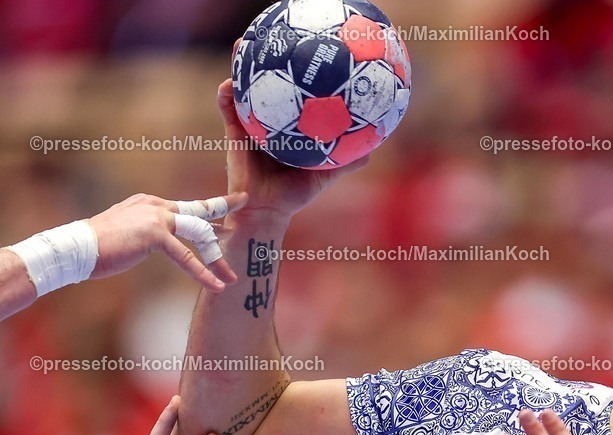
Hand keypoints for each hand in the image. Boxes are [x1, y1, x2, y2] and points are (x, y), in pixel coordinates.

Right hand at [89, 192, 245, 291]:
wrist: (73, 248)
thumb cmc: (98, 247)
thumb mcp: (129, 234)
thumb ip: (150, 233)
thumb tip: (166, 242)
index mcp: (150, 204)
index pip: (188, 207)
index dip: (212, 207)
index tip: (234, 202)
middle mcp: (156, 205)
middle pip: (200, 214)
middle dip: (224, 216)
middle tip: (246, 208)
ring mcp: (156, 217)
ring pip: (199, 235)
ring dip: (217, 259)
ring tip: (233, 277)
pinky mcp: (155, 234)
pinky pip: (186, 256)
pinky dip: (202, 272)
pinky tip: (216, 285)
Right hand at [217, 60, 366, 228]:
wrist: (268, 212)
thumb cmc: (295, 194)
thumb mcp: (326, 172)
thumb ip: (348, 160)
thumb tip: (376, 145)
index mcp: (288, 127)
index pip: (293, 93)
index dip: (296, 72)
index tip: (303, 49)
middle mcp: (269, 122)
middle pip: (267, 83)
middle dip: (268, 58)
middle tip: (274, 34)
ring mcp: (250, 126)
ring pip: (244, 91)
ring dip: (241, 68)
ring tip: (243, 47)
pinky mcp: (234, 136)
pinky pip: (229, 112)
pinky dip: (227, 97)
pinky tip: (228, 84)